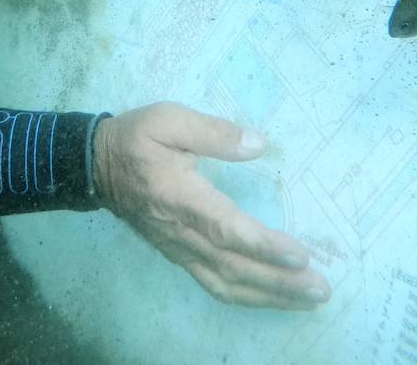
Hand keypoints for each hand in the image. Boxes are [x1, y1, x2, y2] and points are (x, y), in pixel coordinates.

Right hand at [92, 102, 331, 309]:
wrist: (95, 166)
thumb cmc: (136, 138)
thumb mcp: (169, 119)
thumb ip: (213, 132)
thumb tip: (257, 144)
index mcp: (179, 196)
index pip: (225, 228)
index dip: (262, 245)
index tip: (299, 254)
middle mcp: (180, 232)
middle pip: (233, 266)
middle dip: (279, 281)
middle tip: (321, 288)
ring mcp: (179, 249)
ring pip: (225, 283)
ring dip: (269, 296)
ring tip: (308, 299)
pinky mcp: (179, 256)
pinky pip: (214, 285)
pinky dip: (246, 297)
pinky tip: (272, 298)